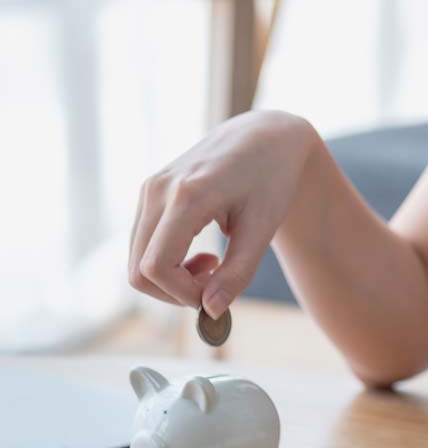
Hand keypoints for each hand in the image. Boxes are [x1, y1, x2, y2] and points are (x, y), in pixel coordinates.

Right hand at [128, 110, 317, 318]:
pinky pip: (143, 243)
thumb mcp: (263, 228)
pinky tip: (202, 254)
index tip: (217, 294)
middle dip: (175, 292)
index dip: (182, 294)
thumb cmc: (271, 179)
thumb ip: (238, 272)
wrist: (266, 136)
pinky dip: (168, 261)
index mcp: (187, 196)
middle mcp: (158, 190)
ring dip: (172, 278)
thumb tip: (210, 311)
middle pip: (138, 269)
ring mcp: (149, 189)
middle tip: (217, 283)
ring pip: (136, 260)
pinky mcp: (150, 192)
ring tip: (214, 265)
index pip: (156, 266)